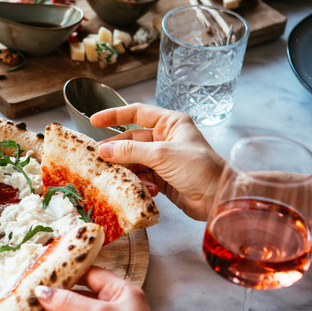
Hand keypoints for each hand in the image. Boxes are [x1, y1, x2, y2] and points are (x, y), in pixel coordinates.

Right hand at [90, 103, 225, 220]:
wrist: (217, 197)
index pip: (137, 113)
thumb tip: (103, 149)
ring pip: (134, 160)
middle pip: (131, 140)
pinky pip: (141, 176)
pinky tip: (146, 189)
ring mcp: (163, 159)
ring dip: (128, 170)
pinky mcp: (162, 178)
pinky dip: (139, 182)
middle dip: (117, 151)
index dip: (114, 116)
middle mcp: (165, 138)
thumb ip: (131, 151)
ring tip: (120, 177)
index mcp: (170, 123)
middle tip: (98, 159)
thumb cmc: (199, 168)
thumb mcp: (162, 155)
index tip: (94, 120)